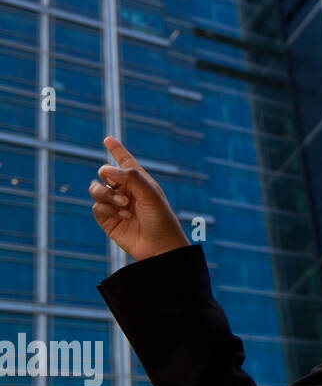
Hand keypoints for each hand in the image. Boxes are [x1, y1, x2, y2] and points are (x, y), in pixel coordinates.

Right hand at [89, 136, 189, 261]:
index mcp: (139, 181)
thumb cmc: (161, 218)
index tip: (108, 139)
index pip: (125, 161)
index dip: (116, 149)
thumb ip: (131, 177)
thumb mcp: (151, 194)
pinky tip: (123, 218)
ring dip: (107, 195)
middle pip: (103, 173)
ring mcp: (115, 205)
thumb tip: (106, 169)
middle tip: (123, 192)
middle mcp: (126, 190)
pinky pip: (96, 208)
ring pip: (95, 189)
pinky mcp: (107, 220)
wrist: (159, 246)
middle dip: (108, 178)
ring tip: (123, 205)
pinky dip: (107, 210)